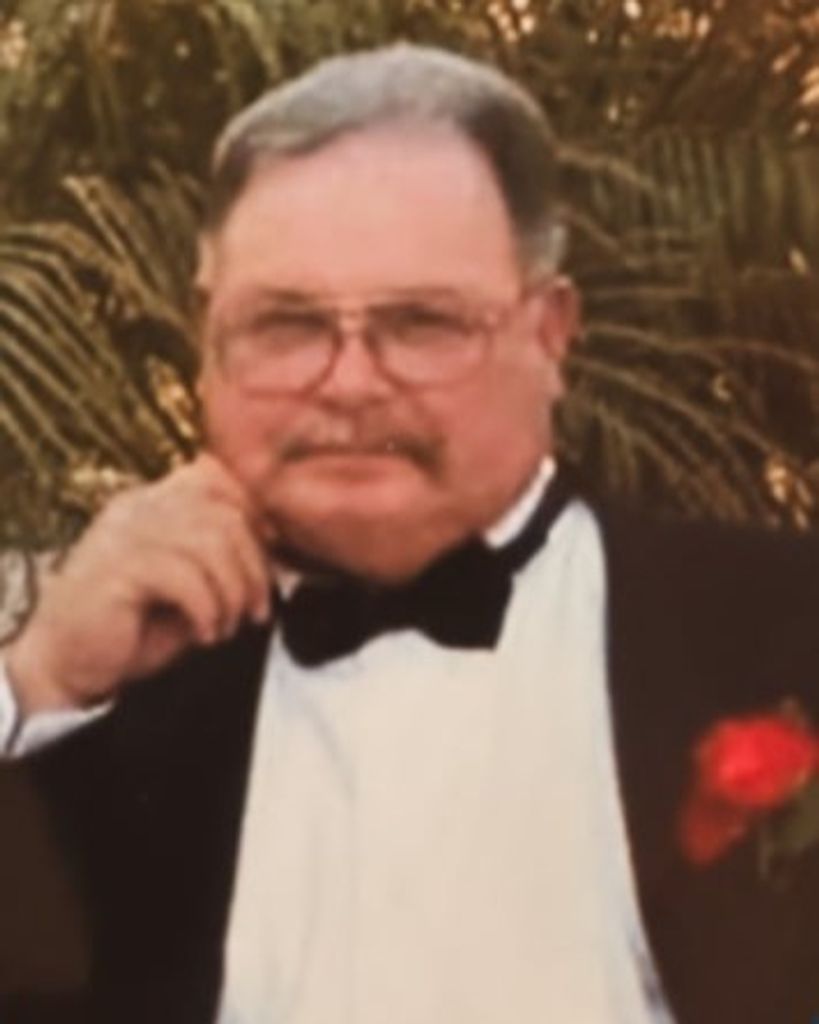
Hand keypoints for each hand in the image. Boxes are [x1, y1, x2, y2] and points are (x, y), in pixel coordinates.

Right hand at [5, 454, 273, 715]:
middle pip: (223, 512)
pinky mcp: (115, 569)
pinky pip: (185, 576)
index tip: (270, 553)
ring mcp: (124, 534)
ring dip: (233, 591)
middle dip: (253, 566)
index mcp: (153, 501)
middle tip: (256, 610)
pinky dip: (208, 608)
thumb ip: (223, 558)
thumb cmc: (133, 626)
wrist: (67, 664)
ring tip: (227, 625)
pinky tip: (205, 634)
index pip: (214, 475)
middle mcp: (137, 507)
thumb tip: (277, 547)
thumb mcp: (190, 585)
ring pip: (210, 542)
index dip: (253, 512)